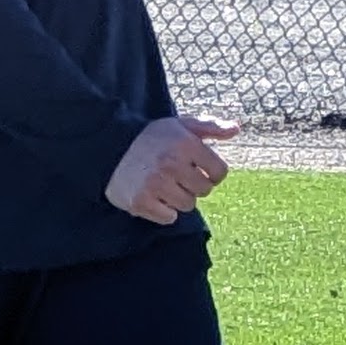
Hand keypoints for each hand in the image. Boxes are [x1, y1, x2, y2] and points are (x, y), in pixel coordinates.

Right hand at [105, 113, 239, 223]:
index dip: (212, 172)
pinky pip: (169, 218)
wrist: (110, 148)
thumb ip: (211, 127)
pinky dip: (163, 211)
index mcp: (185, 144)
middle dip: (193, 185)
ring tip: (163, 184)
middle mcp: (171, 164)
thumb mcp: (180, 126)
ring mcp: (155, 184)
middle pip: (204, 191)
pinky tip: (153, 195)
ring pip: (187, 205)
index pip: (219, 172)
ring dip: (178, 198)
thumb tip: (236, 129)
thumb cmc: (151, 138)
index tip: (198, 168)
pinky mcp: (141, 201)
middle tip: (176, 175)